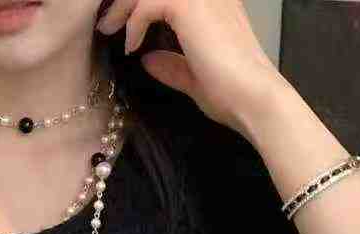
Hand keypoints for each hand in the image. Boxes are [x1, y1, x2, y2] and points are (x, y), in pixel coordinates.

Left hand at [96, 0, 287, 139]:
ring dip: (125, 6)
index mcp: (213, 5)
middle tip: (107, 23)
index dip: (141, 3)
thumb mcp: (194, 77)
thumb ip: (172, 65)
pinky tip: (131, 45)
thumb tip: (149, 59)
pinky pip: (149, 2)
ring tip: (109, 30)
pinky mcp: (190, 5)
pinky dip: (134, 21)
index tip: (121, 23)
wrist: (253, 98)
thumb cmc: (231, 94)